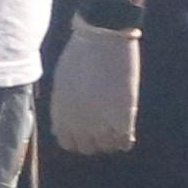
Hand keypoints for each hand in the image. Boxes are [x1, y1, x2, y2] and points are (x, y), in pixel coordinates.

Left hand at [48, 18, 144, 155]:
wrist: (101, 40)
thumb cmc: (80, 54)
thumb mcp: (62, 81)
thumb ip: (63, 102)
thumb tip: (65, 116)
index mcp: (60, 112)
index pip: (67, 142)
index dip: (78, 137)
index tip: (86, 130)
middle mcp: (77, 122)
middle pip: (87, 148)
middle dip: (95, 140)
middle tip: (104, 129)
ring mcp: (99, 122)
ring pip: (106, 147)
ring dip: (111, 140)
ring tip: (117, 128)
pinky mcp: (122, 117)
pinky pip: (124, 142)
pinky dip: (126, 139)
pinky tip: (127, 128)